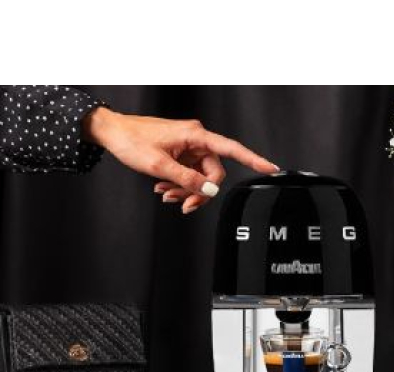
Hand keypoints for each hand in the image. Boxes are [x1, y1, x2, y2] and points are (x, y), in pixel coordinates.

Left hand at [83, 107, 278, 213]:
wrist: (111, 132)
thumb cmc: (131, 141)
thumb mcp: (160, 165)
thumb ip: (188, 180)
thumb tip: (210, 191)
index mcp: (196, 135)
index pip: (232, 149)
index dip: (253, 160)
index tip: (270, 168)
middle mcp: (196, 139)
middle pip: (213, 173)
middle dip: (199, 191)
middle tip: (182, 204)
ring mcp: (188, 147)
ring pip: (200, 176)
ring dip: (185, 189)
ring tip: (166, 195)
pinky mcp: (180, 153)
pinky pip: (189, 173)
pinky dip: (178, 184)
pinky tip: (164, 188)